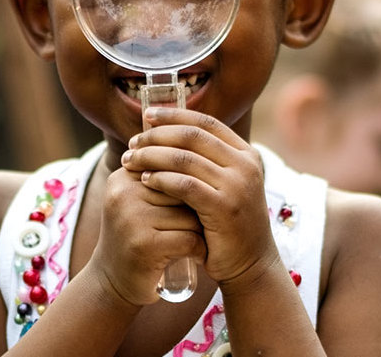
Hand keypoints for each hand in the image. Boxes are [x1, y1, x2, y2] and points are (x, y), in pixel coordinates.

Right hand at [88, 164, 206, 306]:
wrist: (112, 282)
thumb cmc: (138, 237)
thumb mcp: (140, 201)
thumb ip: (160, 175)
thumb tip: (203, 144)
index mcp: (123, 176)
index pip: (174, 167)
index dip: (191, 188)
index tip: (192, 207)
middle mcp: (123, 193)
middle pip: (184, 189)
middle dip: (198, 208)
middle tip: (199, 225)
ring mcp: (131, 219)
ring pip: (191, 214)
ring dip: (202, 230)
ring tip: (195, 241)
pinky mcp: (144, 245)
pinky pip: (189, 238)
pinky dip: (200, 250)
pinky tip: (197, 256)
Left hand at [120, 107, 277, 285]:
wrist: (249, 264)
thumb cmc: (226, 223)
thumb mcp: (223, 184)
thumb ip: (205, 160)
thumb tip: (163, 132)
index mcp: (246, 153)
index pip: (206, 122)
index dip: (174, 115)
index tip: (147, 115)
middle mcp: (245, 165)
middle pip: (192, 136)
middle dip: (157, 136)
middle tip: (133, 142)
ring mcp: (237, 186)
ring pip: (185, 158)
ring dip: (152, 156)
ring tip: (131, 161)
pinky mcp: (224, 208)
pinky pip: (184, 185)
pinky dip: (161, 179)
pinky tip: (144, 181)